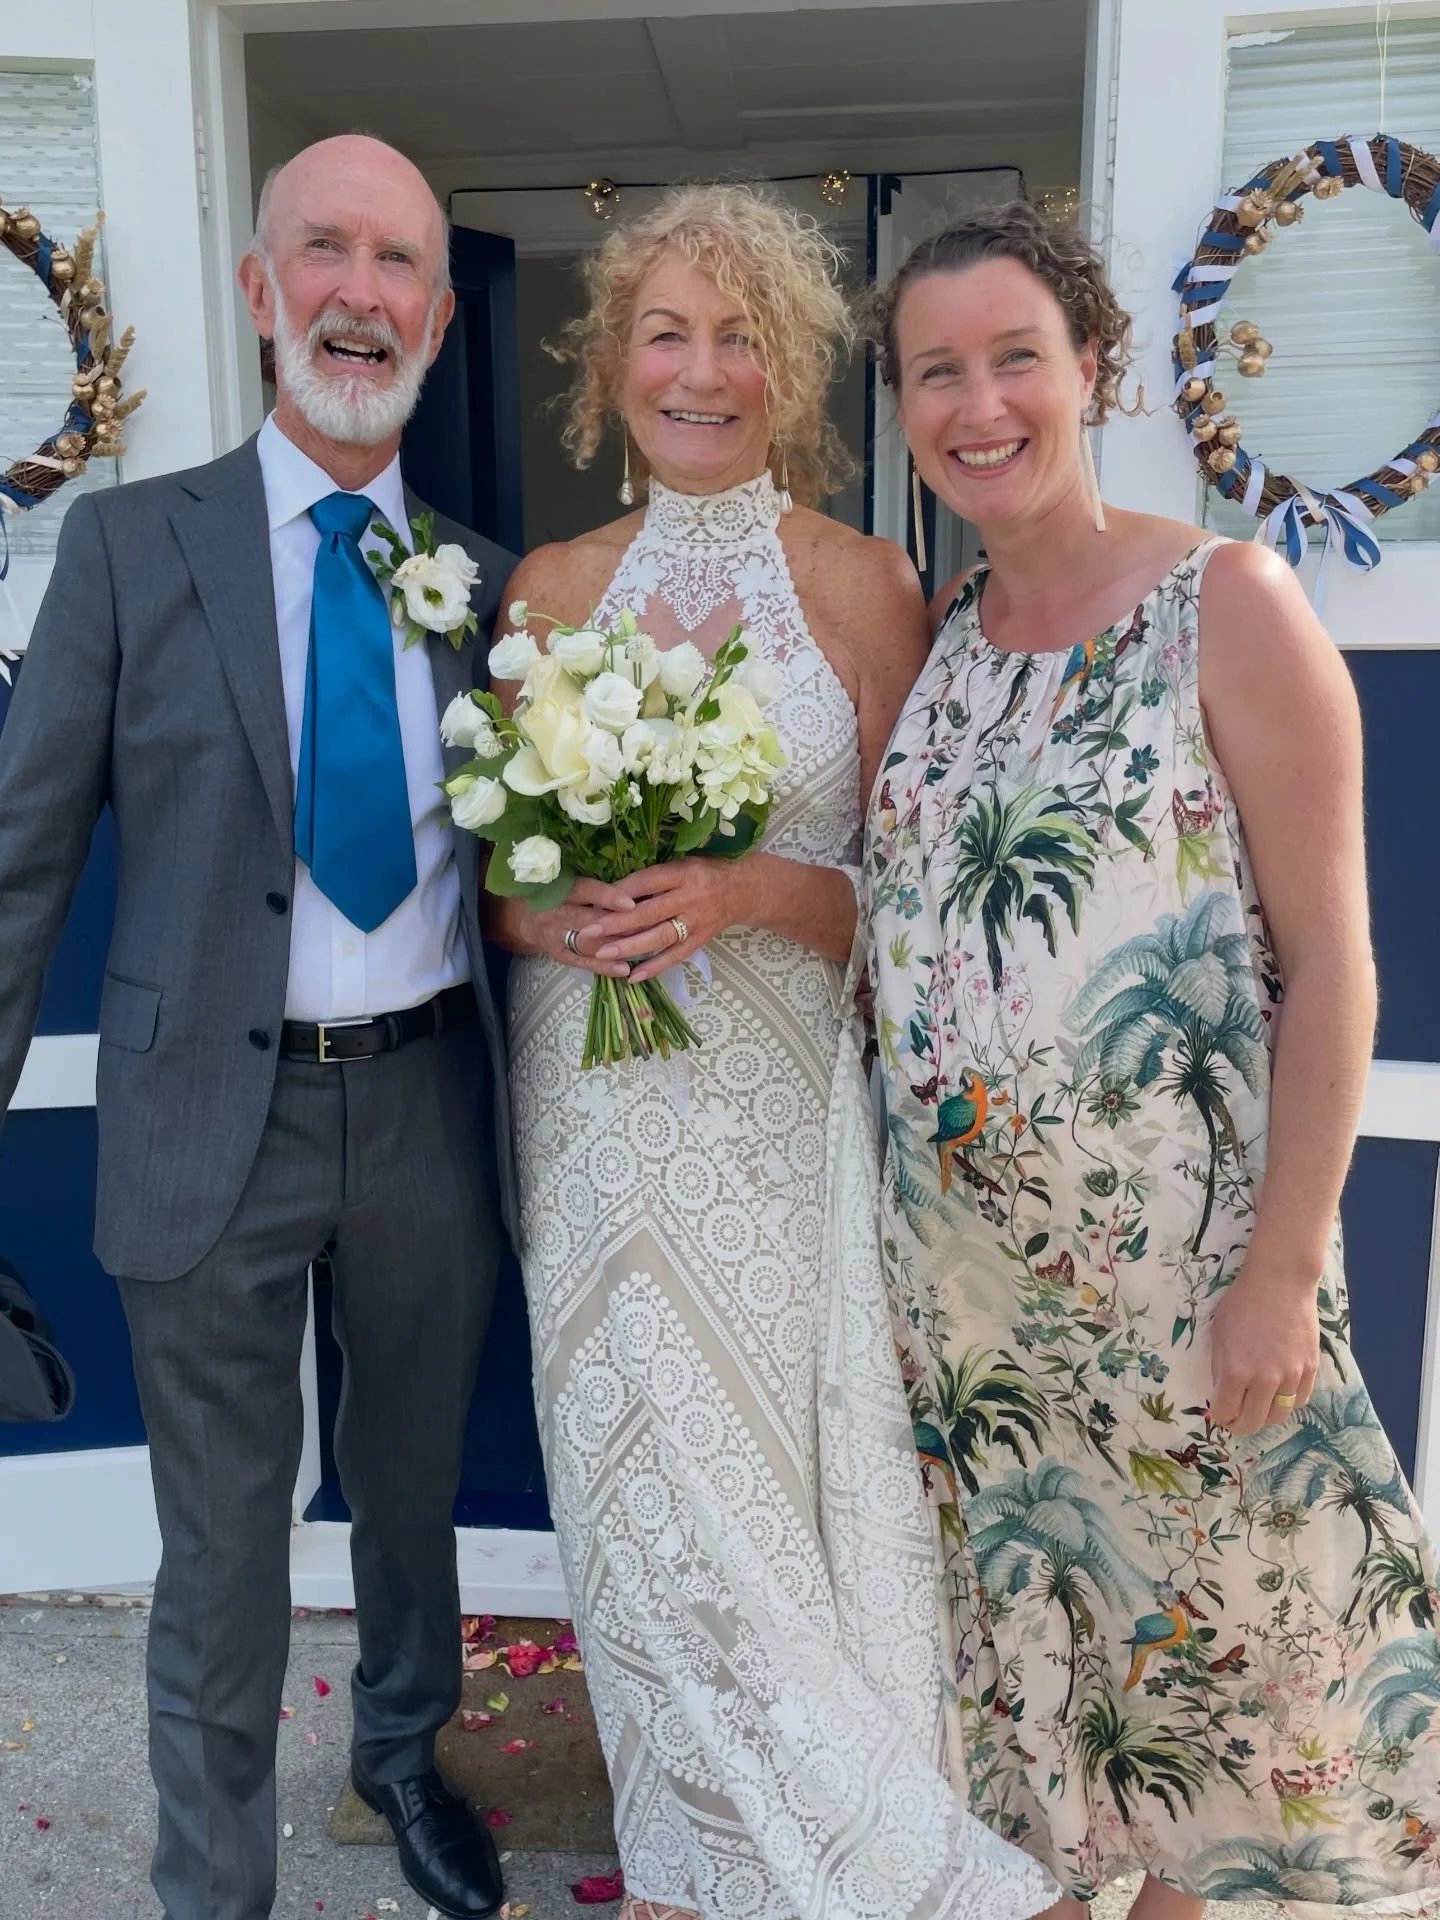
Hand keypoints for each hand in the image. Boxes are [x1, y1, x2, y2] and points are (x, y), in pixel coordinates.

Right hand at [511, 877, 635, 976]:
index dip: (606, 897)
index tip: (630, 903)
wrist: (525, 918)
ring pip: (587, 943)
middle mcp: (555, 912)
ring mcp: (556, 936)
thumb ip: (595, 887)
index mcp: (558, 888)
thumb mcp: (568, 882)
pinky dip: (604, 966)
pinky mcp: (559, 954)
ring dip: (614, 946)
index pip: (583, 890)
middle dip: (617, 925)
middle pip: (587, 920)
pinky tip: (624, 969)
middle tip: (645, 927)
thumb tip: (635, 886)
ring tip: (641, 948)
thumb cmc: (557, 894)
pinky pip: (583, 962)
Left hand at [583, 857, 746, 982]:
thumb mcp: (684, 863)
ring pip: (660, 937)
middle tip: (589, 931)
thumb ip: (655, 876)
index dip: (621, 892)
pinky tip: (632, 976)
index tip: (595, 901)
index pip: (647, 882)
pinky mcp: (701, 940)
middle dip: (617, 923)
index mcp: (684, 873)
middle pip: (650, 912)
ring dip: (630, 947)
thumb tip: (614, 890)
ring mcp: (697, 922)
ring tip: (604, 954)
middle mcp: (691, 898)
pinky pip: (676, 956)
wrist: (745, 889)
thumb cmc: (706, 871)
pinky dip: (654, 967)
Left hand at [1208, 1258, 1320, 1436]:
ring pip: (1279, 1416)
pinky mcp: (1310, 1369)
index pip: (1226, 1413)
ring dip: (1265, 1418)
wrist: (1280, 1283)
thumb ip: (1220, 1367)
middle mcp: (1264, 1380)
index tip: (1220, 1415)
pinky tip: (1279, 1397)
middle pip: (1253, 1422)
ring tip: (1258, 1411)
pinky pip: (1300, 1401)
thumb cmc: (1242, 1303)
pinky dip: (1288, 1404)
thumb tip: (1222, 1392)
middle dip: (1241, 1426)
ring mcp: (1291, 1376)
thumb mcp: (1218, 1334)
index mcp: (1235, 1371)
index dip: (1220, 1417)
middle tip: (1237, 1421)